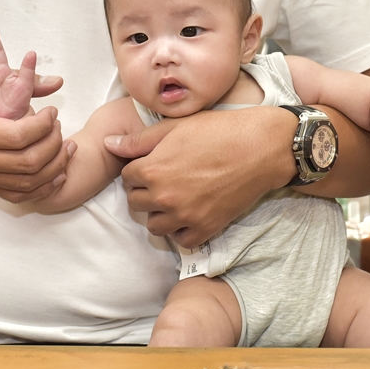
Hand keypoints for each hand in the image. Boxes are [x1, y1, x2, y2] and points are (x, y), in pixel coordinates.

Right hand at [0, 72, 72, 202]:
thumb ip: (13, 81)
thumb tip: (56, 82)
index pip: (18, 137)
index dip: (44, 125)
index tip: (51, 112)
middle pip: (27, 163)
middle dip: (54, 145)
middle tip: (60, 127)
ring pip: (26, 183)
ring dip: (55, 167)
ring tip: (66, 146)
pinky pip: (16, 195)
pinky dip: (42, 187)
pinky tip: (57, 171)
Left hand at [106, 107, 291, 246]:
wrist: (260, 148)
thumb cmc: (219, 131)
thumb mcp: (176, 127)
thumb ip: (139, 140)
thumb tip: (109, 144)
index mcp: (152, 170)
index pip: (126, 178)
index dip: (139, 170)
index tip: (155, 164)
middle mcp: (164, 196)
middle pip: (136, 203)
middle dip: (146, 192)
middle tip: (166, 180)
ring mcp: (185, 215)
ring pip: (154, 226)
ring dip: (160, 214)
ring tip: (176, 199)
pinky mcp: (206, 227)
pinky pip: (181, 240)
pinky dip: (182, 230)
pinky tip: (191, 214)